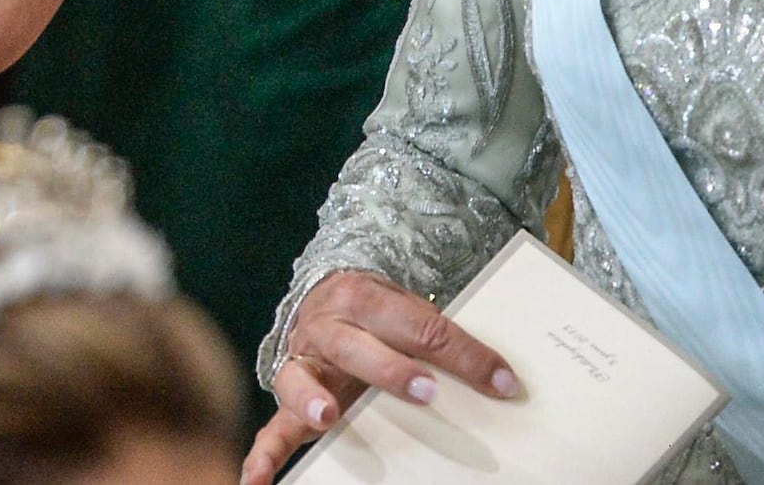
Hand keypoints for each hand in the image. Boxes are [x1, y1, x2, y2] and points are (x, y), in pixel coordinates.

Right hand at [244, 271, 521, 483]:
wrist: (323, 296)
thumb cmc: (378, 315)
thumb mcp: (409, 312)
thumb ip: (443, 342)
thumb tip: (504, 385)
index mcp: (364, 297)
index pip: (420, 325)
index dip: (464, 355)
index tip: (502, 383)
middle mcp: (327, 326)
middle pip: (358, 347)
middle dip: (392, 369)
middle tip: (426, 390)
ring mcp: (304, 361)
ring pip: (301, 377)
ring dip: (313, 397)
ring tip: (328, 416)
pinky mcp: (290, 395)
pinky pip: (272, 425)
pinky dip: (264, 453)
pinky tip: (259, 480)